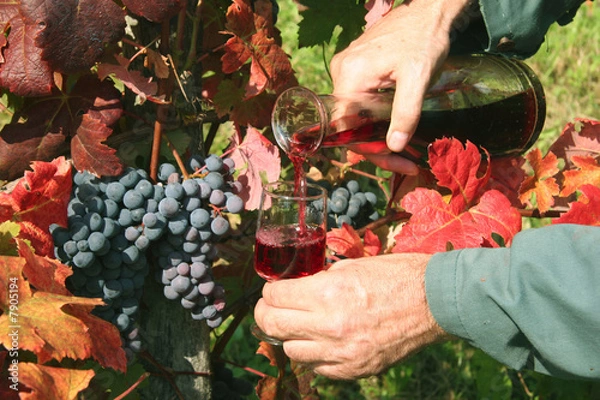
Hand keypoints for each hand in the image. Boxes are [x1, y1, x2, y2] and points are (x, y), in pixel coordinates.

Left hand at [253, 253, 449, 379]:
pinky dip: (315, 354)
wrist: (434, 302)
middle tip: (269, 309)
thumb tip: (296, 288)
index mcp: (328, 294)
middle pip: (274, 326)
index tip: (272, 290)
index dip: (269, 292)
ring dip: (291, 336)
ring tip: (301, 324)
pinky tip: (325, 340)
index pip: (276, 297)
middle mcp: (330, 326)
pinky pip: (319, 367)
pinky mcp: (356, 370)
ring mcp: (343, 353)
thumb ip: (319, 280)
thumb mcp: (351, 266)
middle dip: (266, 315)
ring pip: (293, 351)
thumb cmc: (395, 275)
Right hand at [330, 0, 470, 174]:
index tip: (399, 162)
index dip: (370, 150)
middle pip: (351, 125)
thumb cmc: (424, 40)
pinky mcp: (356, 68)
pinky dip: (375, 118)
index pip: (347, 128)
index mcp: (350, 76)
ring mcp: (346, 69)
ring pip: (356, 115)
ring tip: (403, 149)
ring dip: (377, 134)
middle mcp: (341, 73)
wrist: (428, 12)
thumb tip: (395, 147)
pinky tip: (392, 129)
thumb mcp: (418, 79)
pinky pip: (360, 102)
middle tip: (406, 162)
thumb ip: (405, 113)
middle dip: (377, 146)